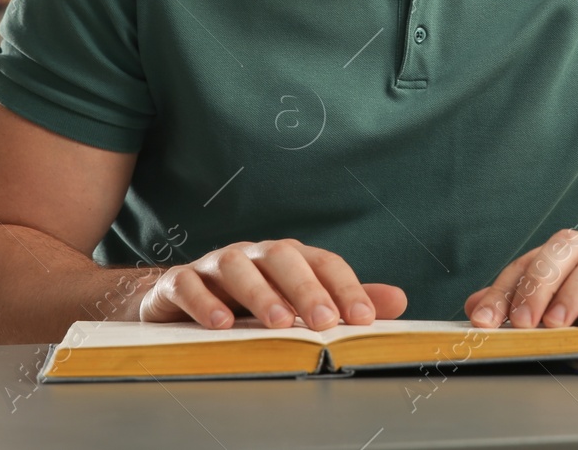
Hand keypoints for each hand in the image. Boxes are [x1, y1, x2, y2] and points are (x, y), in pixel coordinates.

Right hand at [139, 238, 406, 331]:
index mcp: (288, 256)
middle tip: (323, 322)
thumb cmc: (249, 297)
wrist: (180, 296)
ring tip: (278, 324)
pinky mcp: (179, 281)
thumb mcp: (298, 298)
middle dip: (306, 289)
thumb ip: (344, 299)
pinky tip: (220, 325)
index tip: (363, 319)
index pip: (323, 262)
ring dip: (259, 294)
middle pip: (283, 257)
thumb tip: (399, 300)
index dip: (345, 288)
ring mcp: (215, 264)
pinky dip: (204, 301)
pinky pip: (189, 284)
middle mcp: (254, 253)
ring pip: (237, 266)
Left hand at [464, 229, 577, 338]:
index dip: (503, 289)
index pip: (529, 262)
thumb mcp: (567, 300)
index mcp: (569, 253)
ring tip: (555, 324)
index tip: (482, 319)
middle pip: (563, 250)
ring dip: (573, 291)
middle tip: (521, 322)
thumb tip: (474, 306)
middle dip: (537, 285)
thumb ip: (522, 301)